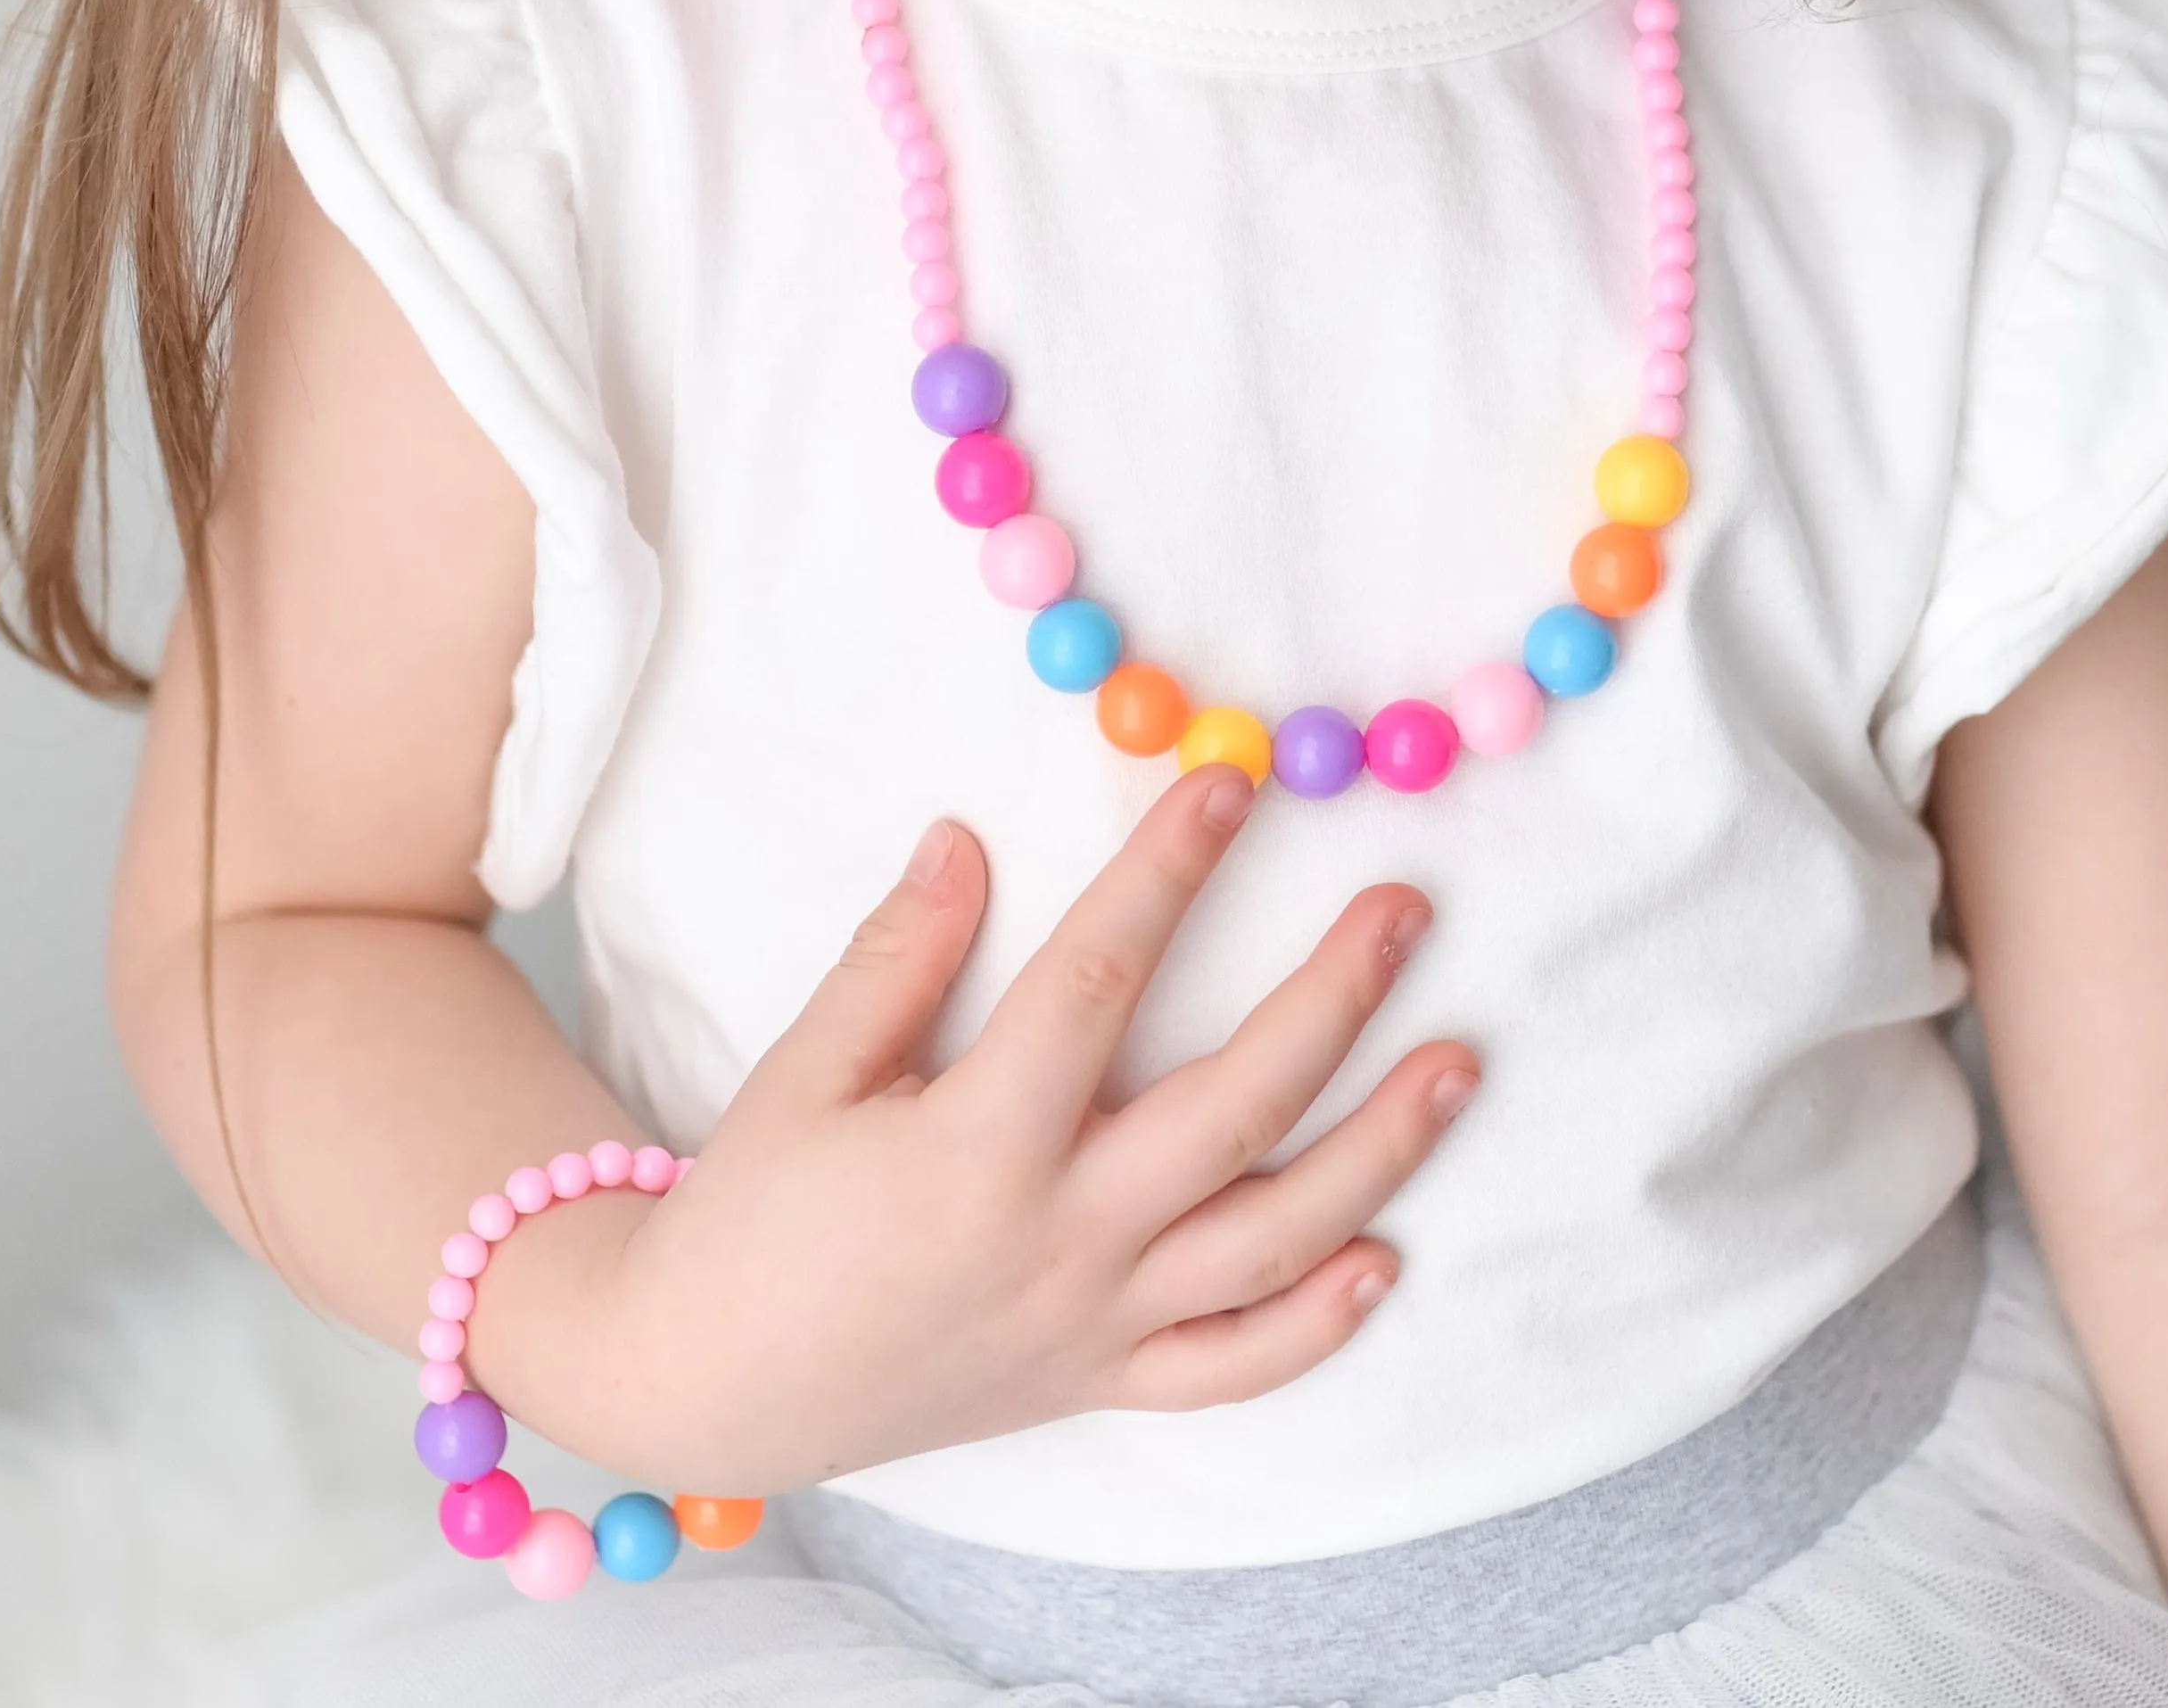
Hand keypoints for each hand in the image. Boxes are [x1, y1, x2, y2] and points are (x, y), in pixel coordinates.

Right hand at [472, 765, 1479, 1493]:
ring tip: (1456, 1064)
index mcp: (976, 1149)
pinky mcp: (1099, 1382)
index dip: (1168, 874)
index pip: (1099, 983)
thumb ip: (893, 962)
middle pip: (1236, 1109)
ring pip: (1273, 1240)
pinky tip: (1382, 1257)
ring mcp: (1094, 1322)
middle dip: (1332, 1000)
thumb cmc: (749, 1217)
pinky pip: (1234, 1366)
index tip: (1232, 785)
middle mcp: (1060, 1239)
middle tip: (1405, 909)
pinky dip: (1318, 1323)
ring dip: (1378, 1150)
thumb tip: (965, 844)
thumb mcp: (803, 1075)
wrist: (712, 1382)